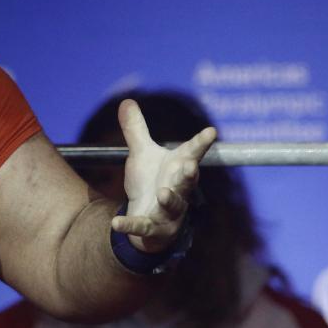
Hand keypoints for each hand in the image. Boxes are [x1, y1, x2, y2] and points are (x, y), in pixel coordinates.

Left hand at [110, 99, 216, 252]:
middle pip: (187, 182)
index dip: (201, 142)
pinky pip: (142, 226)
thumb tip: (127, 100)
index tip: (211, 131)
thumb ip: (136, 130)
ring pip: (173, 205)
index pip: (192, 153)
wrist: (147, 220)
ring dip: (169, 199)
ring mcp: (168, 211)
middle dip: (190, 175)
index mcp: (178, 169)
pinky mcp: (153, 228)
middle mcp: (178, 189)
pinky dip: (130, 225)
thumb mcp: (141, 155)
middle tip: (192, 167)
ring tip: (162, 192)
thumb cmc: (149, 183)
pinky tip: (116, 223)